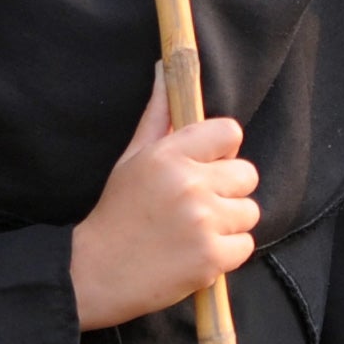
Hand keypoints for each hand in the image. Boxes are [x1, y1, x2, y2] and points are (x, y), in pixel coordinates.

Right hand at [68, 70, 258, 331]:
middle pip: (247, 174)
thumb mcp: (132, 159)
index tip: (210, 166)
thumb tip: (164, 69)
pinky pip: (245, 245)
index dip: (224, 150)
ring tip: (195, 232)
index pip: (230, 132)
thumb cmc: (116, 213)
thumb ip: (157, 117)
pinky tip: (196, 254)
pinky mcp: (211, 257)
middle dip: (228, 191)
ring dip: (229, 224)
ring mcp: (203, 221)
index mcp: (169, 154)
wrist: (94, 273)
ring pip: (249, 212)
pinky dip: (226, 253)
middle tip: (199, 206)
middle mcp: (189, 183)